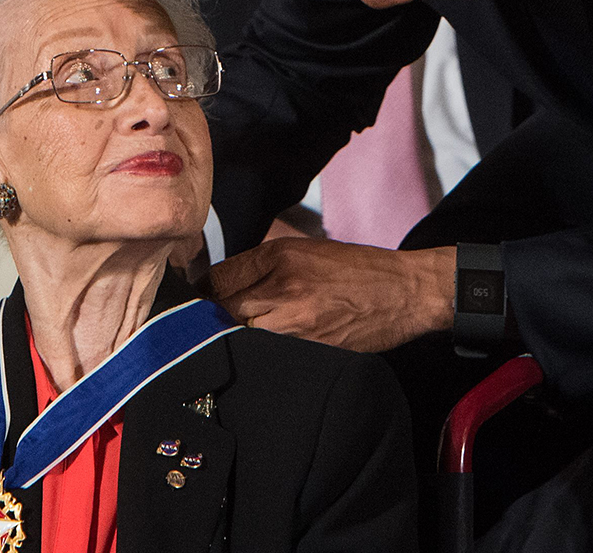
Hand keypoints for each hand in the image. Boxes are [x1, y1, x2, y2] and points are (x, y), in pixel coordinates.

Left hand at [206, 238, 455, 351]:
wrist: (406, 292)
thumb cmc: (354, 269)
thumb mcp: (304, 250)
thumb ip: (261, 265)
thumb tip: (219, 284)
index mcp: (279, 256)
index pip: (217, 279)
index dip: (203, 294)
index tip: (199, 302)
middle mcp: (283, 286)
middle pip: (223, 310)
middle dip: (214, 319)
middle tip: (212, 325)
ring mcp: (297, 321)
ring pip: (243, 335)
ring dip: (237, 339)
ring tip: (236, 340)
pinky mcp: (312, 348)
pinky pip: (270, 354)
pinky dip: (263, 354)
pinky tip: (265, 353)